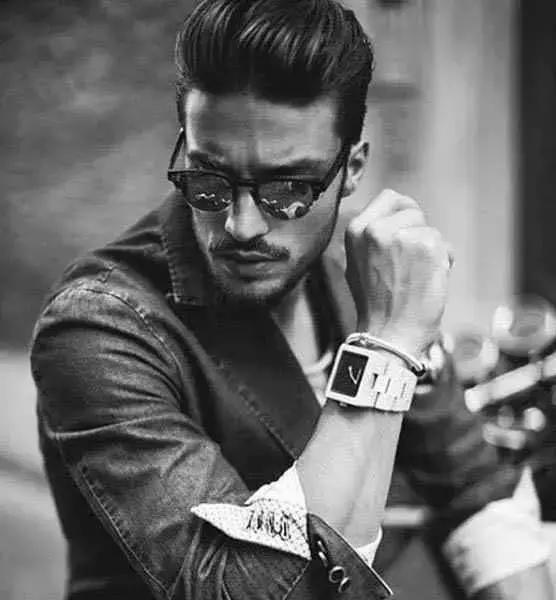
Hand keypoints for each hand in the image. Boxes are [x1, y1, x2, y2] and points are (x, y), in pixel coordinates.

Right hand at [344, 189, 452, 356]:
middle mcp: (376, 228)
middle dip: (417, 232)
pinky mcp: (425, 246)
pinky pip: (443, 244)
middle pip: (412, 210)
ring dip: (431, 250)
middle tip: (409, 264)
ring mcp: (401, 236)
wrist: (388, 334)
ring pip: (429, 229)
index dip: (403, 213)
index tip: (407, 231)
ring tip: (416, 277)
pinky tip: (428, 281)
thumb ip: (373, 238)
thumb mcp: (358, 264)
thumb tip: (396, 221)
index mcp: (356, 230)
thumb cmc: (376, 306)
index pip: (389, 197)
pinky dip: (443, 262)